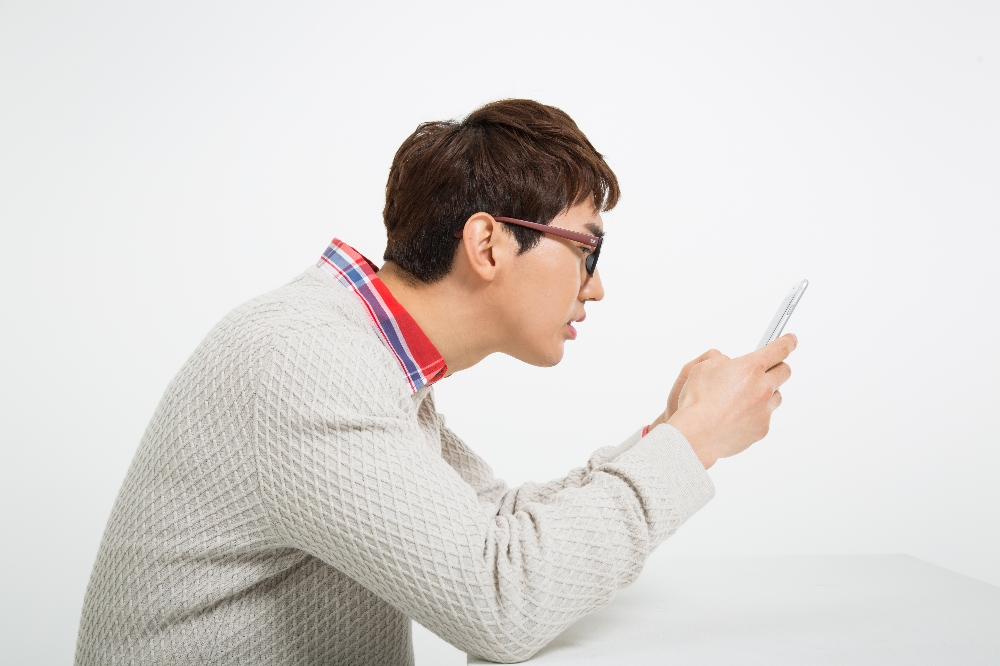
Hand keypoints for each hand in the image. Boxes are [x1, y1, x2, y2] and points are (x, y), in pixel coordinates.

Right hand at [660, 334, 796, 468]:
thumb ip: (721, 360)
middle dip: (775, 368)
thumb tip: (729, 364)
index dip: (787, 342)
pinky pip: (765, 417)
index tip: (791, 340)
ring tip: (743, 399)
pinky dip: (756, 414)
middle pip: (784, 372)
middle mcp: (763, 387)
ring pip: (776, 396)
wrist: (697, 435)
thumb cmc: (697, 402)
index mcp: (750, 367)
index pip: (779, 349)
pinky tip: (737, 416)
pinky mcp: (763, 428)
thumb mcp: (702, 367)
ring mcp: (765, 410)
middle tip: (762, 372)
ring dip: (766, 393)